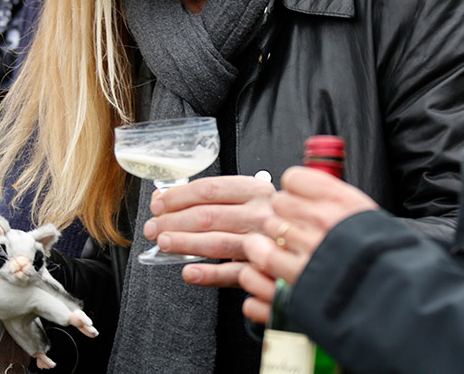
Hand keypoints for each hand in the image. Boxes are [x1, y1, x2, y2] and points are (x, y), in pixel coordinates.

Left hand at [143, 175, 274, 287]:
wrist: (310, 242)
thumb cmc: (269, 217)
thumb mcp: (250, 197)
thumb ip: (214, 197)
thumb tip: (164, 197)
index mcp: (255, 189)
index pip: (209, 190)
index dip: (178, 197)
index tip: (158, 203)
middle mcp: (261, 213)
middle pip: (208, 215)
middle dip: (173, 221)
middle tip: (153, 228)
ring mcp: (264, 242)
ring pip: (217, 242)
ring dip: (185, 243)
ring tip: (163, 243)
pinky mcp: (265, 269)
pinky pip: (232, 273)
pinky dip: (208, 274)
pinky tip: (189, 272)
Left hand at [240, 166, 377, 321]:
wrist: (401, 304)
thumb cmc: (388, 262)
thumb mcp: (368, 219)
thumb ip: (336, 201)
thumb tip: (308, 188)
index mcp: (342, 202)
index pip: (294, 179)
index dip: (294, 192)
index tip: (298, 201)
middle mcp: (322, 222)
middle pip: (278, 204)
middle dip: (283, 218)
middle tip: (295, 233)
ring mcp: (306, 252)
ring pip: (265, 233)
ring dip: (268, 244)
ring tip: (282, 254)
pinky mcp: (295, 283)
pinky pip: (260, 264)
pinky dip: (260, 271)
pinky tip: (272, 274)